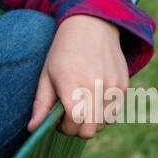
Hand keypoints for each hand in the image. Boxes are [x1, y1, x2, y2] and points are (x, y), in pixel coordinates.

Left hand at [28, 15, 128, 138]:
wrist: (92, 26)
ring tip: (82, 103)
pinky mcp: (124, 86)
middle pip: (90, 130)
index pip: (75, 123)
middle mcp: (96, 86)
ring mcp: (113, 87)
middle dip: (78, 128)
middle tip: (70, 114)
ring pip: (104, 124)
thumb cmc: (64, 52)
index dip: (65, 127)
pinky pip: (114, 112)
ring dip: (92, 121)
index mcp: (73, 83)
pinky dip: (104, 111)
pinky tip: (94, 95)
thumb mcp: (47, 75)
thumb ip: (41, 104)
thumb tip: (33, 129)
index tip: (59, 120)